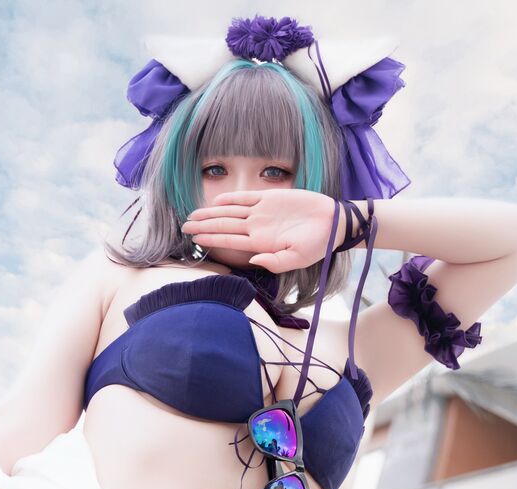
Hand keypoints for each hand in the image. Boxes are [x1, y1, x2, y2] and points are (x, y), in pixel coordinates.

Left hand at [181, 189, 339, 272]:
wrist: (333, 223)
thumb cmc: (317, 245)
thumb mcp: (298, 260)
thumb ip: (274, 262)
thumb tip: (251, 261)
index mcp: (260, 243)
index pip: (229, 240)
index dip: (210, 238)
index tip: (193, 238)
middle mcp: (257, 227)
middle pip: (223, 225)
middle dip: (203, 225)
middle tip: (183, 226)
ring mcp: (262, 212)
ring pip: (230, 211)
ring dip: (211, 213)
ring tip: (192, 214)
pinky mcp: (270, 197)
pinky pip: (246, 197)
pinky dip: (231, 198)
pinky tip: (216, 201)